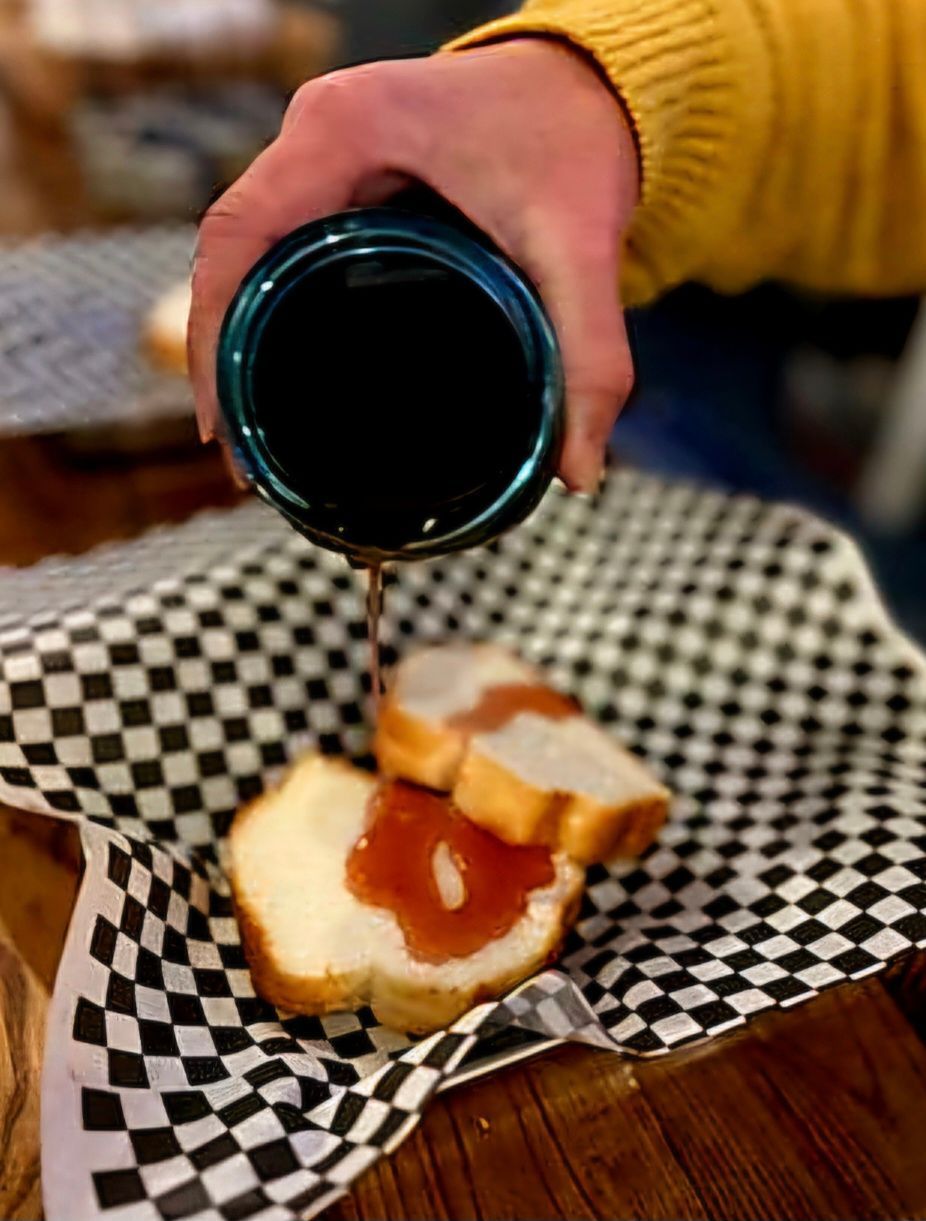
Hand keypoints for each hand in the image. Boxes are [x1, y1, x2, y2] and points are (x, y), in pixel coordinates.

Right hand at [190, 39, 639, 492]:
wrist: (589, 88)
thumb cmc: (574, 137)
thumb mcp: (582, 246)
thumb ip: (590, 356)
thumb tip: (579, 472)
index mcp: (347, 129)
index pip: (240, 234)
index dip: (213, 335)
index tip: (224, 427)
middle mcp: (316, 136)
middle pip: (231, 254)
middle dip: (222, 356)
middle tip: (244, 453)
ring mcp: (321, 157)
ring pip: (249, 255)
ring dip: (239, 339)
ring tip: (256, 433)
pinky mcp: (339, 180)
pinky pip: (282, 249)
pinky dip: (272, 313)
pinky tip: (284, 376)